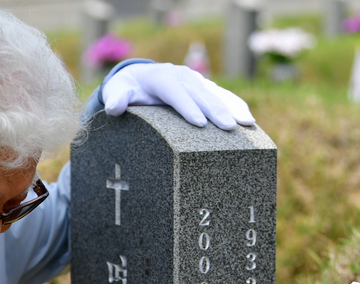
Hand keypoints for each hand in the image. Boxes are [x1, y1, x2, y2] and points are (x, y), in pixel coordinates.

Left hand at [102, 63, 254, 130]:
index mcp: (161, 77)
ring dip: (232, 107)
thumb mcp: (117, 93)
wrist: (139, 78)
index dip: (187, 106)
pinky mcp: (204, 87)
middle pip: (200, 93)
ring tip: (247, 124)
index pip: (175, 92)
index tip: (199, 123)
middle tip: (228, 128)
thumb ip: (115, 99)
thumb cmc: (127, 90)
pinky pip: (223, 96)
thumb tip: (114, 108)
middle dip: (215, 110)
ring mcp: (195, 80)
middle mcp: (181, 75)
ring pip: (216, 93)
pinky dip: (236, 106)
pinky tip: (249, 121)